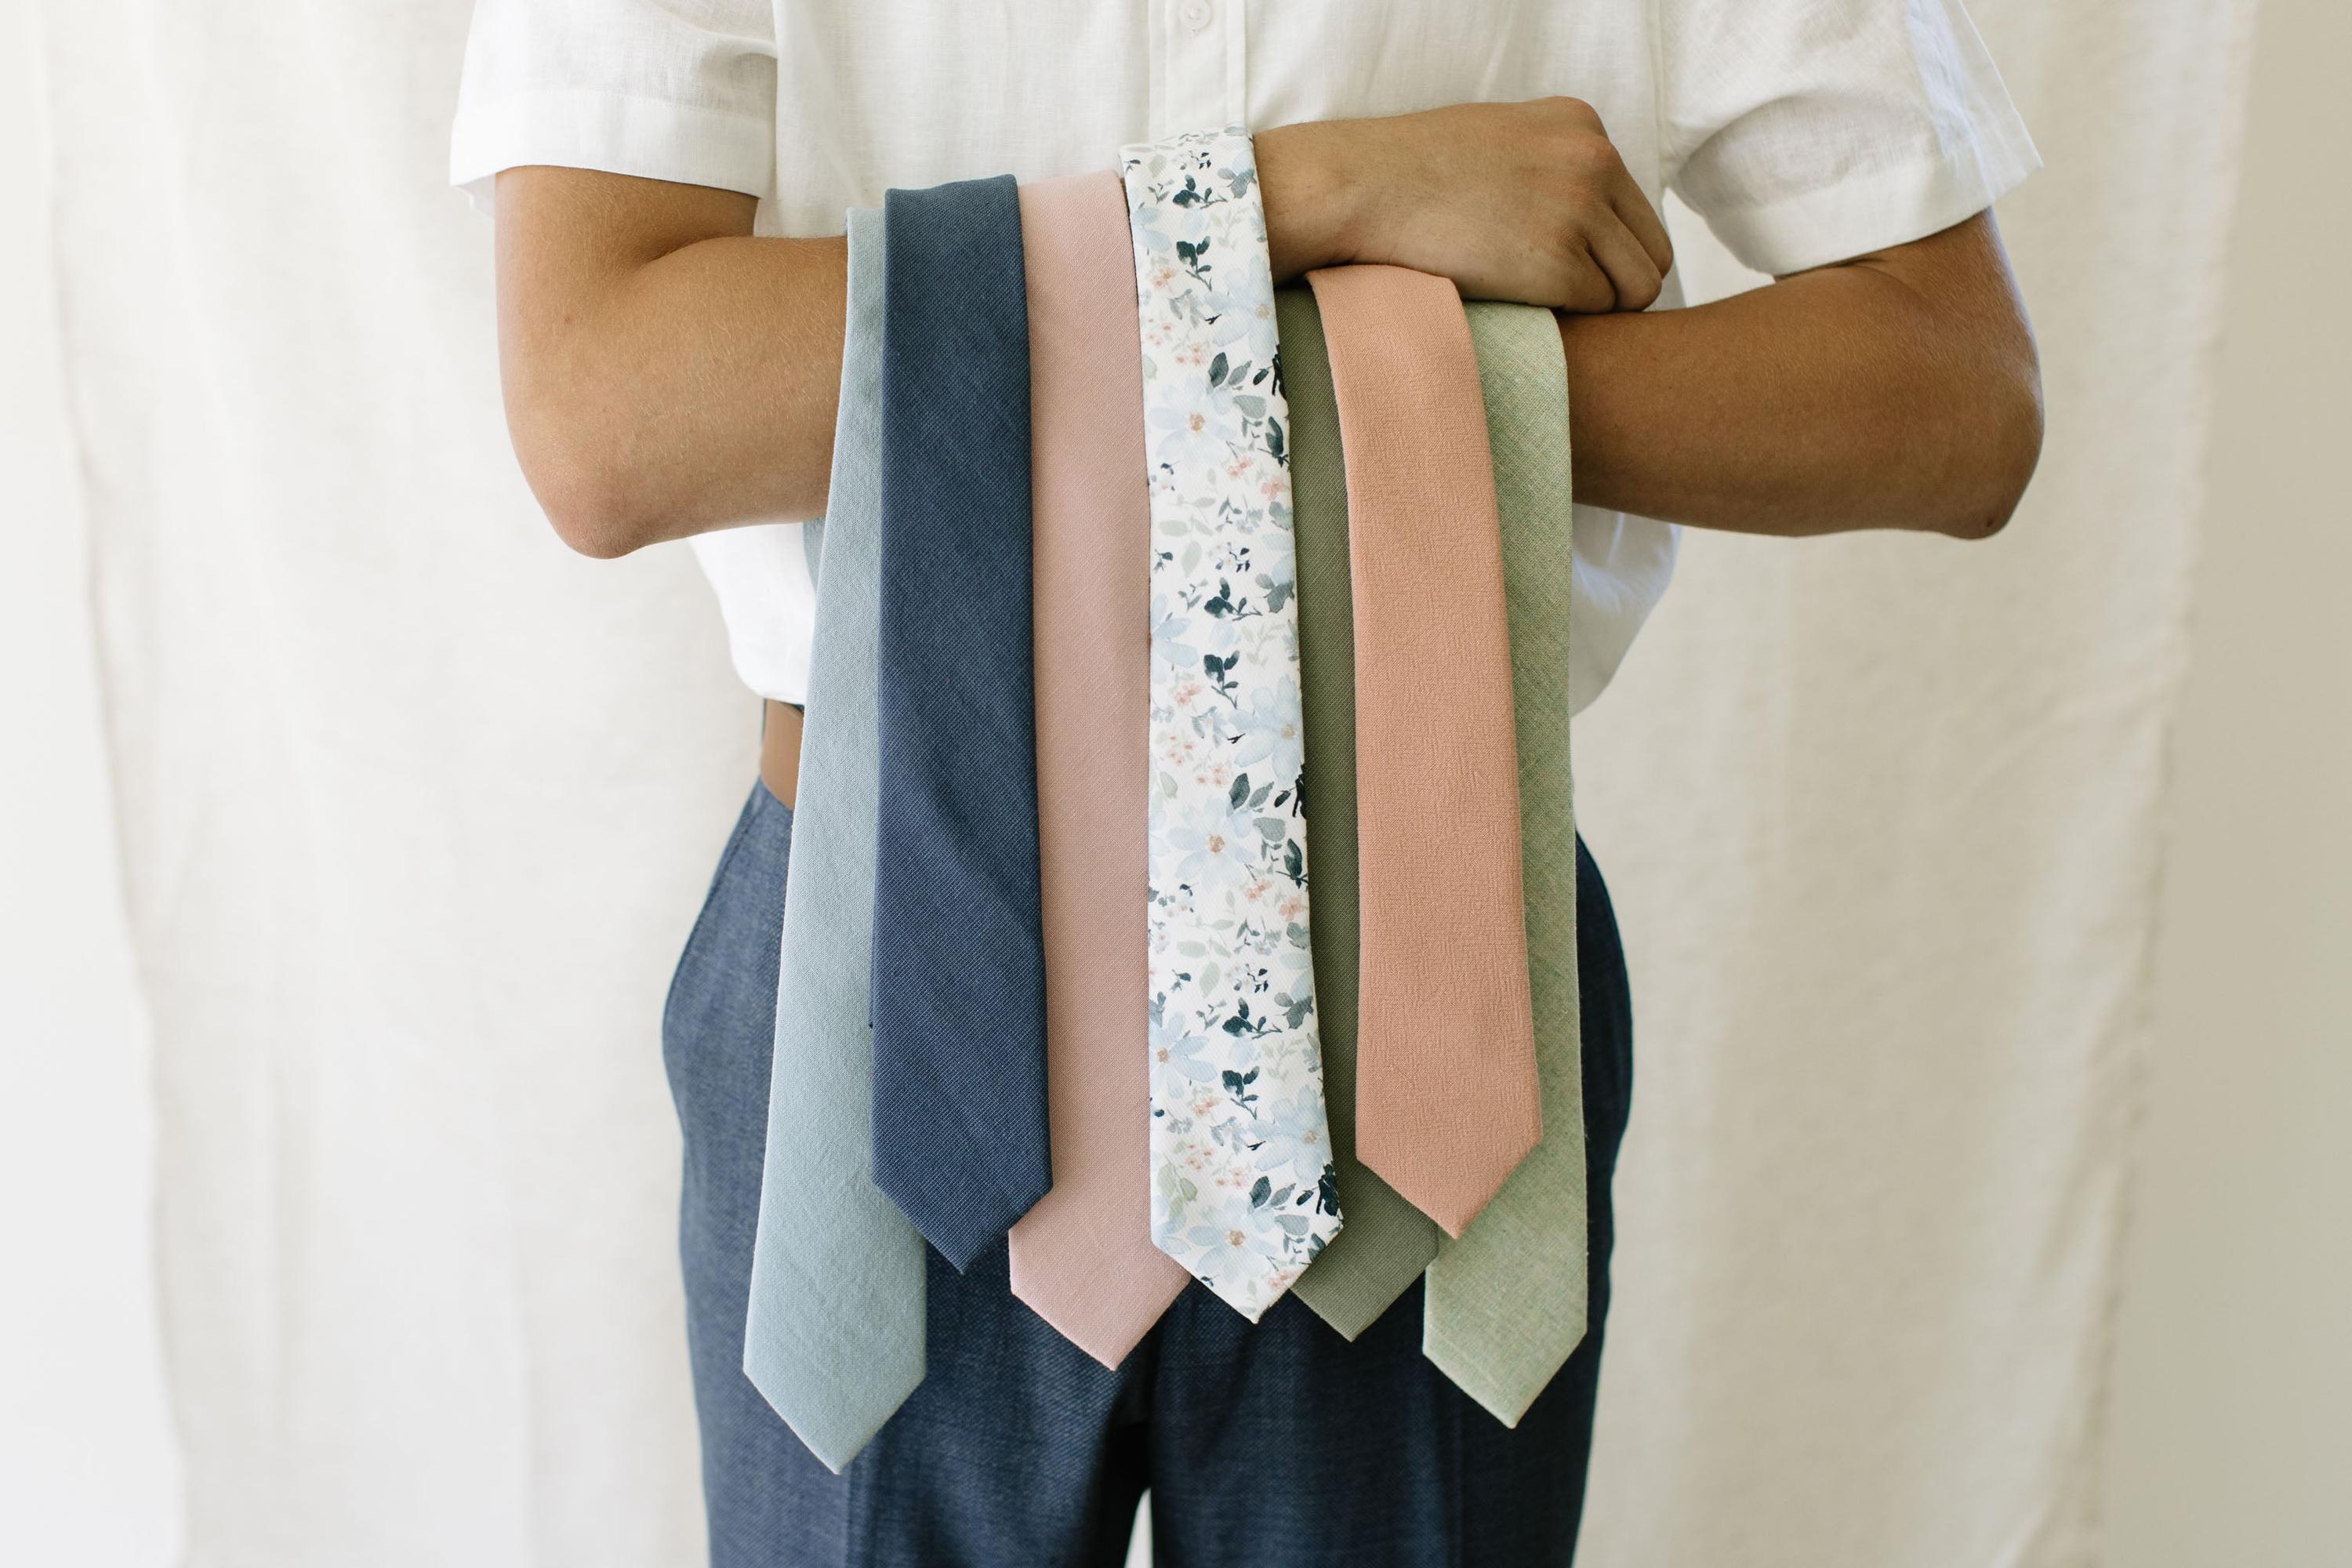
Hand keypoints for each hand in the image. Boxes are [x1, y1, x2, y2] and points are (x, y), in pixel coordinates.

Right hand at [1256, 99, 1673, 312]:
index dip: (1610, 250)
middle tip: (1568, 306)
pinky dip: (1570, 318)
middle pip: (1652, 251)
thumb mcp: (1498, 139)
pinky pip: (1598, 307)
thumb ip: (1547, 164)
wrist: (1363, 187)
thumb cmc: (1409, 172)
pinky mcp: (1558, 261)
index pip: (1637, 208)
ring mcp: (1579, 210)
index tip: (1571, 271)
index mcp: (1582, 127)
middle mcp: (1594, 160)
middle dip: (1618, 284)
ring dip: (1599, 307)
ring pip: (1636, 286)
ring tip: (1547, 312)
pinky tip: (1527, 312)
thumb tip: (1573, 214)